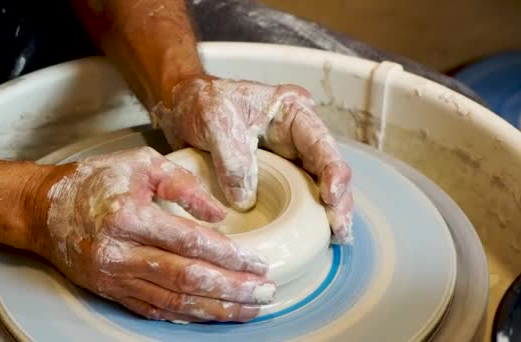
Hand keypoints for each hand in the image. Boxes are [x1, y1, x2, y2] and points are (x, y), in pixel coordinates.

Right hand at [34, 147, 273, 322]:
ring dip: (216, 308)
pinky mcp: (111, 292)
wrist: (43, 211)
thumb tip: (219, 215)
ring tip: (249, 309)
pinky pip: (154, 310)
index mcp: (129, 216)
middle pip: (186, 279)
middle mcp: (121, 253)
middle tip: (265, 294)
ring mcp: (114, 278)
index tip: (258, 263)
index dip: (229, 256)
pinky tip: (212, 315)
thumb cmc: (95, 182)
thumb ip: (183, 185)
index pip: (189, 242)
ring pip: (173, 301)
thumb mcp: (141, 164)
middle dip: (231, 289)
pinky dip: (186, 315)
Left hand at [153, 76, 353, 242]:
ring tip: (335, 239)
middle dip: (338, 200)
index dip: (333, 171)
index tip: (330, 197)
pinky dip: (303, 218)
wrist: (181, 107)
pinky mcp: (272, 179)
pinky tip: (312, 238)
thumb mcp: (215, 120)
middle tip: (339, 230)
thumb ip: (232, 157)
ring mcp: (286, 160)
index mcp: (292, 114)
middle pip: (328, 170)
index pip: (321, 143)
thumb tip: (246, 202)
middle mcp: (296, 138)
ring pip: (316, 188)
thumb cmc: (201, 102)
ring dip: (327, 214)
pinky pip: (293, 199)